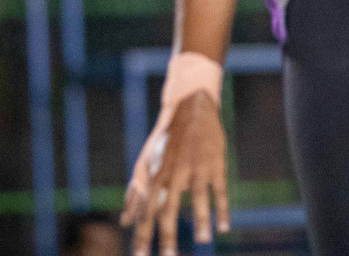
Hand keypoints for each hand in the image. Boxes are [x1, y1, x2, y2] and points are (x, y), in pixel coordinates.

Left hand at [121, 90, 227, 255]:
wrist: (190, 106)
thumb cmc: (166, 140)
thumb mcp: (146, 162)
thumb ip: (136, 193)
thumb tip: (124, 221)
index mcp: (155, 175)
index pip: (146, 211)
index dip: (142, 234)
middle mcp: (173, 173)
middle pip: (168, 209)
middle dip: (167, 236)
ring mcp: (195, 167)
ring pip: (197, 199)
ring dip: (199, 221)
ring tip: (201, 241)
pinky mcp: (214, 163)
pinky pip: (219, 190)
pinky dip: (221, 209)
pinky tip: (223, 227)